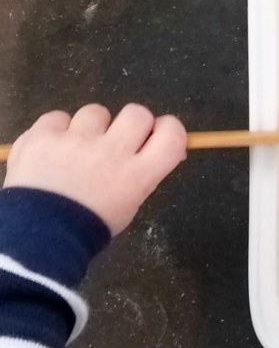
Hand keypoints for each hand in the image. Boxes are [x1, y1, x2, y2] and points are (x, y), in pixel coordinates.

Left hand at [3, 104, 187, 235]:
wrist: (38, 235)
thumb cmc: (90, 227)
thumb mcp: (129, 205)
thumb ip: (143, 175)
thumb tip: (156, 152)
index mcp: (138, 174)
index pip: (171, 135)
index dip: (170, 128)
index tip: (159, 134)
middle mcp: (112, 151)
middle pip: (137, 113)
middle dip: (132, 123)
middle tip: (119, 141)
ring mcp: (76, 141)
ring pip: (96, 112)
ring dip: (92, 127)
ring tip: (79, 148)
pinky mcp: (44, 135)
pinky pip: (58, 117)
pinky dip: (58, 129)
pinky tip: (53, 149)